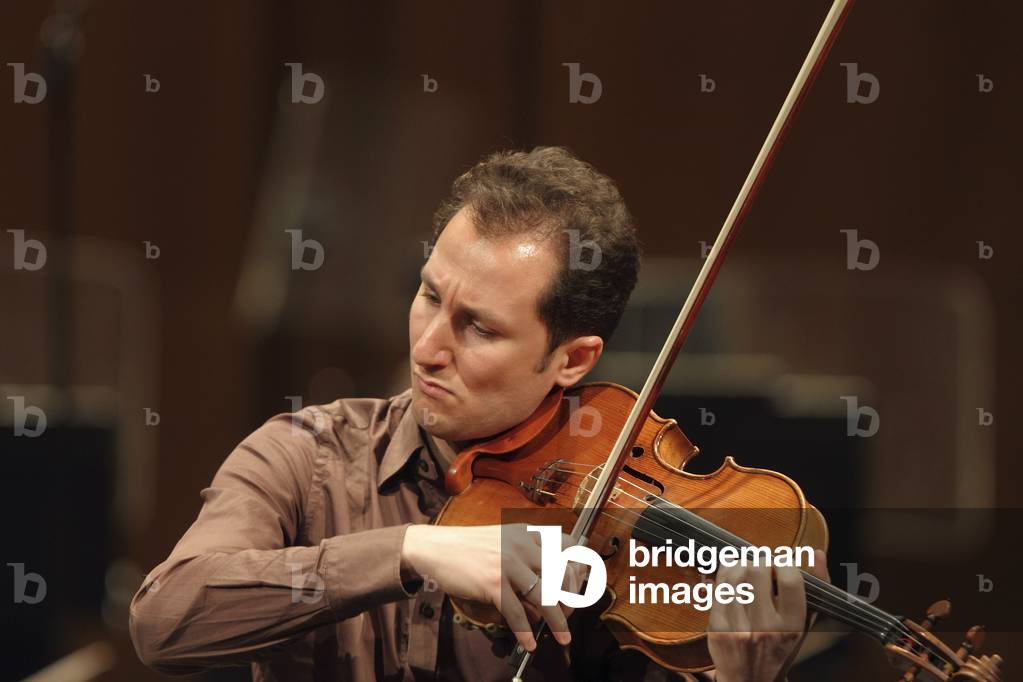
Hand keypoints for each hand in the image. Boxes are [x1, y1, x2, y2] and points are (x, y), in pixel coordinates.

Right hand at [401, 523, 585, 652]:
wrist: (437, 547)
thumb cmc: (471, 548)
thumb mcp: (504, 541)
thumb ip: (527, 558)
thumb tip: (548, 593)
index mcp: (527, 532)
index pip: (568, 544)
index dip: (579, 566)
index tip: (582, 584)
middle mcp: (522, 545)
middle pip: (562, 573)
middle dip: (571, 599)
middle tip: (569, 615)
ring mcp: (507, 563)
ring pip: (545, 596)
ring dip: (557, 621)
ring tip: (563, 637)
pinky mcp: (492, 582)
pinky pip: (516, 612)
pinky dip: (525, 631)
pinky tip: (529, 643)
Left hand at [707, 548, 828, 681]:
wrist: (751, 681)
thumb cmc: (781, 647)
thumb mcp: (805, 623)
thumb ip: (816, 586)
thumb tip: (818, 553)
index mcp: (792, 627)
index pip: (790, 580)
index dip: (785, 562)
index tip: (782, 563)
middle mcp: (765, 629)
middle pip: (758, 571)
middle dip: (760, 560)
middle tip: (762, 563)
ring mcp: (738, 629)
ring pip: (734, 575)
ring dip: (741, 563)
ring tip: (747, 567)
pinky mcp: (716, 628)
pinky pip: (717, 588)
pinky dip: (725, 574)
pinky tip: (732, 576)